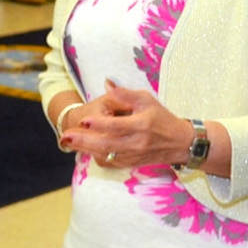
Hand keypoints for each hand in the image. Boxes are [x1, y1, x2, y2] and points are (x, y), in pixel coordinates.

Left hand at [58, 81, 183, 167]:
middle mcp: (137, 143)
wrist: (180, 143)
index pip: (117, 126)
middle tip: (66, 135)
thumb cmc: (162, 117)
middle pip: (107, 144)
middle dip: (85, 140)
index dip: (99, 124)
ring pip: (106, 155)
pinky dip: (95, 157)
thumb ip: (125, 94)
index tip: (83, 120)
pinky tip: (83, 150)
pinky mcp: (132, 163)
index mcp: (141, 125)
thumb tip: (107, 84)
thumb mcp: (147, 100)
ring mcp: (134, 155)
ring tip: (68, 142)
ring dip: (85, 149)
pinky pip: (111, 163)